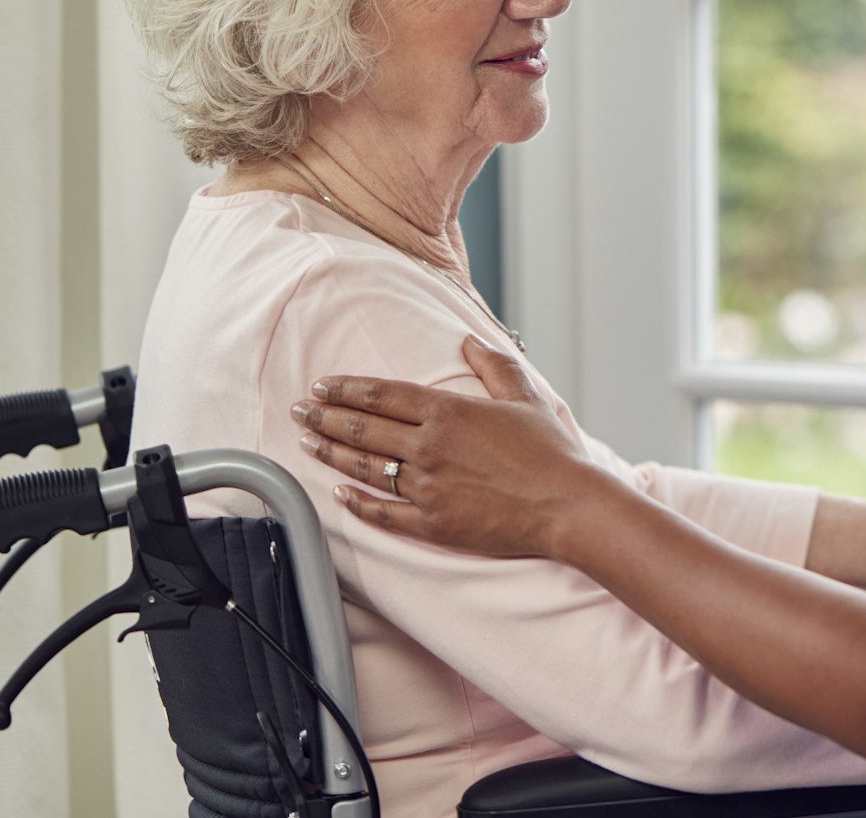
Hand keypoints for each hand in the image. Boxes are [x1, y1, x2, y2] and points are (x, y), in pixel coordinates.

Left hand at [292, 335, 601, 556]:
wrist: (566, 505)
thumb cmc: (550, 451)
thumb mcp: (524, 397)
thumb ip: (494, 365)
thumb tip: (468, 340)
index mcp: (448, 412)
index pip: (382, 395)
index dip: (347, 389)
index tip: (321, 386)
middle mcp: (429, 447)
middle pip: (364, 428)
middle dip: (325, 417)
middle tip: (299, 410)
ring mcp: (427, 488)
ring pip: (365, 467)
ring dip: (332, 453)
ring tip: (308, 443)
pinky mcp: (432, 523)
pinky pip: (383, 513)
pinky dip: (357, 503)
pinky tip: (339, 494)